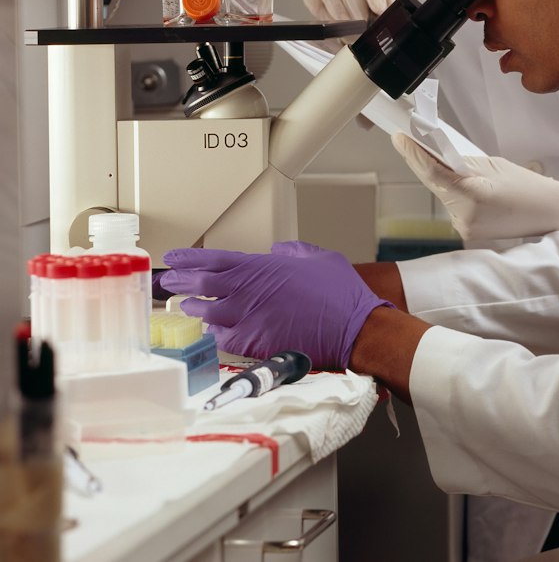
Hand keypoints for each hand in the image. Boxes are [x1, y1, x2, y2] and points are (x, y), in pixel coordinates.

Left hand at [159, 244, 394, 368]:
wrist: (354, 327)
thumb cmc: (341, 292)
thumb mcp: (320, 258)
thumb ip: (294, 250)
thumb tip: (278, 249)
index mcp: (265, 267)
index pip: (216, 259)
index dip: (191, 258)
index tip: (174, 257)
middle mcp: (251, 291)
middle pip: (204, 284)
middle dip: (183, 281)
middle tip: (169, 280)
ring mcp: (251, 319)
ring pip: (208, 312)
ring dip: (194, 308)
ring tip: (184, 305)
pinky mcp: (256, 344)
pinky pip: (224, 338)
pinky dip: (213, 333)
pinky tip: (210, 331)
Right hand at [303, 0, 399, 25]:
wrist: (360, 9)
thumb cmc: (374, 4)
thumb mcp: (388, 2)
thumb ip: (392, 1)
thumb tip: (389, 3)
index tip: (379, 10)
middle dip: (356, 9)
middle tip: (363, 27)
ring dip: (338, 13)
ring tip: (348, 30)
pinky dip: (321, 13)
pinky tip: (332, 24)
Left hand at [391, 133, 558, 242]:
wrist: (550, 213)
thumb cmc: (527, 186)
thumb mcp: (493, 166)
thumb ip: (462, 163)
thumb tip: (435, 154)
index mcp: (474, 194)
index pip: (433, 173)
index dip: (413, 155)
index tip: (399, 139)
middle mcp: (465, 215)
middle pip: (434, 184)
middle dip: (422, 163)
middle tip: (409, 141)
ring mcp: (465, 228)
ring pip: (442, 195)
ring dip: (438, 178)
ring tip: (442, 161)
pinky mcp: (467, 233)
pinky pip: (452, 206)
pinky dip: (451, 192)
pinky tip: (458, 183)